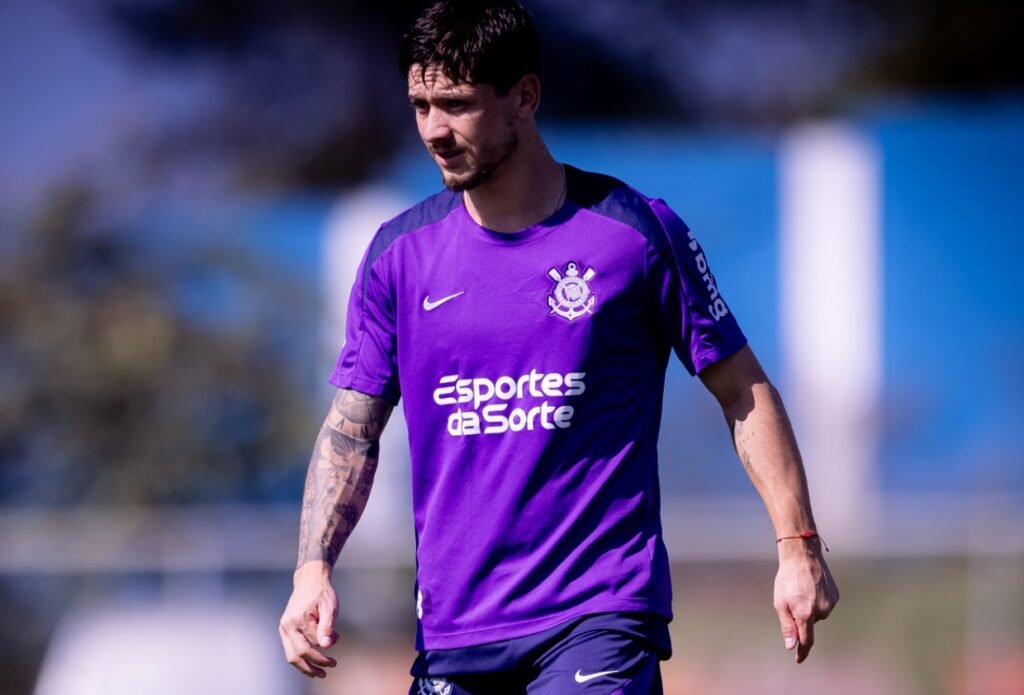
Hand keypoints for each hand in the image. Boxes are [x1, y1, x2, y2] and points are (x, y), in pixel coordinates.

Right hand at [279, 561, 339, 677]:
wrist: (309, 580)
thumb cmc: (321, 592)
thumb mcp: (330, 607)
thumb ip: (327, 627)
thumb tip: (326, 646)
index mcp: (298, 619)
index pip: (312, 644)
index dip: (325, 649)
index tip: (336, 646)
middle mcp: (287, 625)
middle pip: (297, 655)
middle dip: (313, 666)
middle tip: (328, 670)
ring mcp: (284, 628)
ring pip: (291, 655)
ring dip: (305, 667)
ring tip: (319, 672)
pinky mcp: (285, 629)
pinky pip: (291, 649)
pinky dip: (301, 658)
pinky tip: (312, 661)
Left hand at [773, 539, 838, 662]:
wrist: (803, 555)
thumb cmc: (787, 578)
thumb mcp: (780, 602)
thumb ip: (787, 625)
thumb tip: (792, 646)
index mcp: (806, 613)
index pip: (807, 640)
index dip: (803, 651)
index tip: (799, 659)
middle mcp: (822, 611)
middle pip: (810, 624)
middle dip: (801, 617)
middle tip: (792, 599)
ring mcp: (831, 603)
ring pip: (818, 614)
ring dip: (809, 608)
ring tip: (802, 590)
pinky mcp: (836, 595)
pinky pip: (825, 604)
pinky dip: (818, 600)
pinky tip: (811, 587)